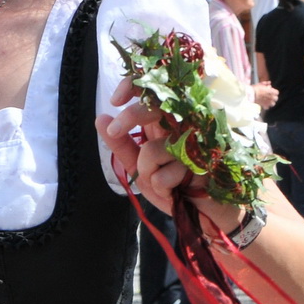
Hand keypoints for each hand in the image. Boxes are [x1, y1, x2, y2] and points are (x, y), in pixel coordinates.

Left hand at [99, 77, 246, 234]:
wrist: (201, 216)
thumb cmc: (173, 188)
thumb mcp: (139, 167)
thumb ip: (120, 144)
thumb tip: (100, 117)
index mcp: (167, 126)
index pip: (155, 95)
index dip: (135, 87)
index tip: (116, 99)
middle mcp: (184, 129)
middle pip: (156, 108)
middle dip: (131, 117)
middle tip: (114, 130)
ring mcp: (195, 145)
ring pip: (152, 149)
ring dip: (147, 172)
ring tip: (163, 183)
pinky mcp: (203, 164)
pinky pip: (165, 174)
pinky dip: (162, 186)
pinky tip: (177, 191)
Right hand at [252, 83, 278, 109]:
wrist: (250, 94)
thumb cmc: (255, 88)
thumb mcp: (260, 84)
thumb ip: (266, 83)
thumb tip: (270, 83)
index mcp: (271, 91)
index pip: (277, 92)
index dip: (274, 92)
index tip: (272, 91)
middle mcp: (271, 97)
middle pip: (276, 98)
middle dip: (273, 97)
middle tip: (270, 96)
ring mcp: (268, 102)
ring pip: (273, 104)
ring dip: (271, 102)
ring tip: (268, 101)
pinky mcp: (264, 106)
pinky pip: (267, 107)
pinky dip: (266, 106)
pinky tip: (264, 104)